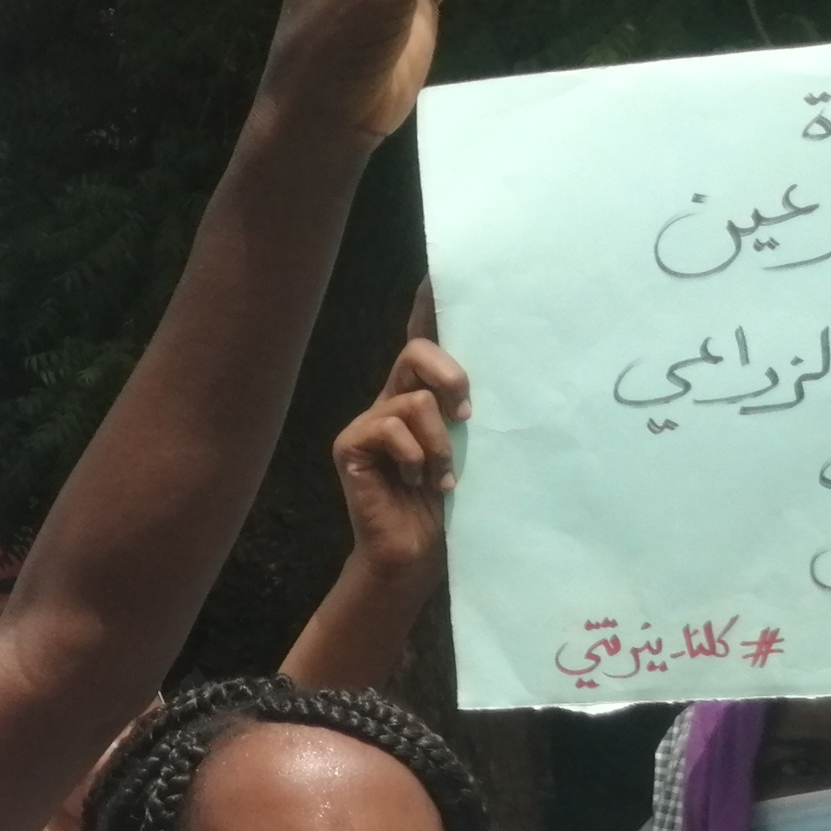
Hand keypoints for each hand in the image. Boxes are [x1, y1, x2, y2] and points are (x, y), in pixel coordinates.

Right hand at [333, 299, 468, 583]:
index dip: (426, 309)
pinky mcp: (350, 445)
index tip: (436, 275)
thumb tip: (480, 392)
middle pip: (416, 352)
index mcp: (421, 400)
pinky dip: (414, 455)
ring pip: (412, 399)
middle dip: (449, 373)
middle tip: (467, 413)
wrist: (412, 556)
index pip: (423, 343)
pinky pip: (389, 426)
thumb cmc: (446, 509)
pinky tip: (415, 482)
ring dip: (440, 442)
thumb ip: (465, 418)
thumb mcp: (469, 454)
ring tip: (441, 475)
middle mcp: (390, 403)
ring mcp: (367, 423)